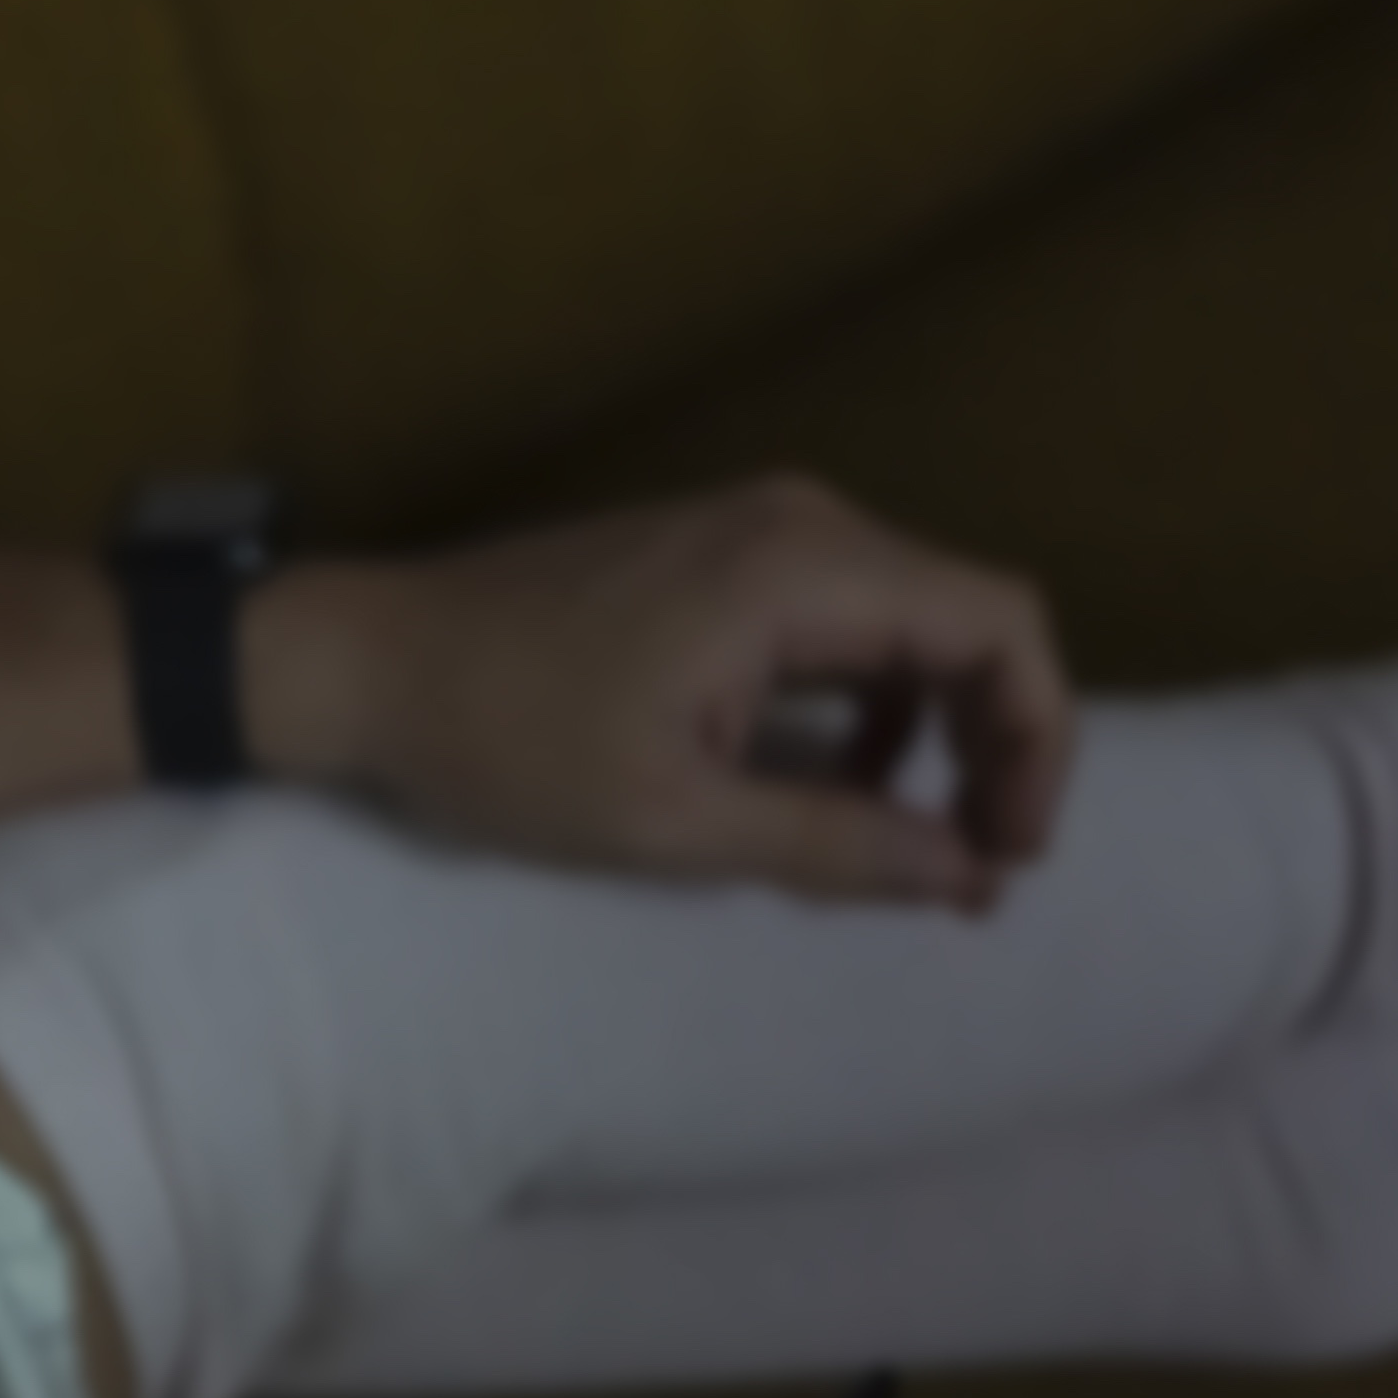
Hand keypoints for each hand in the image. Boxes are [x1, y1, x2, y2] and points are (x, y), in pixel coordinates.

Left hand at [259, 476, 1075, 907]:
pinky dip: (870, 704)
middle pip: (969, 618)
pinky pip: (843, 620)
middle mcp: (800, 521)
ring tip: (916, 844)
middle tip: (976, 866)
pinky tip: (835, 786)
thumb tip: (965, 876)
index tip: (1008, 851)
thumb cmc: (503, 741)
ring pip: (911, 620)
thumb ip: (833, 843)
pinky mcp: (717, 556)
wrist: (361, 662)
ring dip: (936, 729)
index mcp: (801, 567)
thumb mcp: (672, 820)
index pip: (999, 625)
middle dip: (997, 744)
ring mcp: (755, 529)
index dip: (1037, 741)